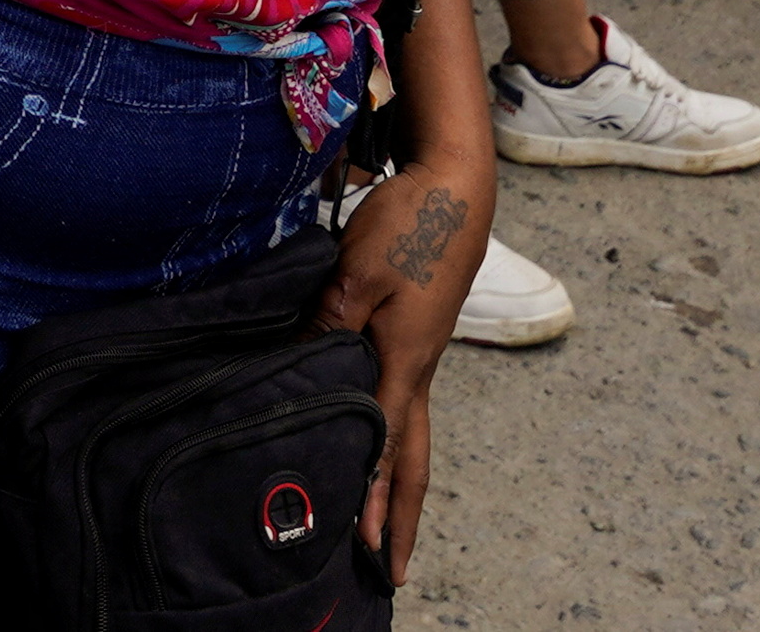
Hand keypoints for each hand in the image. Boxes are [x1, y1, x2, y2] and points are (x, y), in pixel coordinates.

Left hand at [314, 143, 487, 578]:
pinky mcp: (417, 333)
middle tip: (393, 569)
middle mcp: (418, 369)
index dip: (373, 500)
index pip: (386, 448)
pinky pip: (404, 401)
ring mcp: (421, 353)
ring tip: (384, 522)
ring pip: (410, 433)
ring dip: (398, 481)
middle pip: (413, 459)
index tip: (365, 550)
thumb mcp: (358, 273)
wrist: (454, 189)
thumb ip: (330, 324)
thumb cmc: (408, 226)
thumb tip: (305, 366)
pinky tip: (376, 440)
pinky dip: (393, 437)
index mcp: (404, 363)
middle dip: (401, 516)